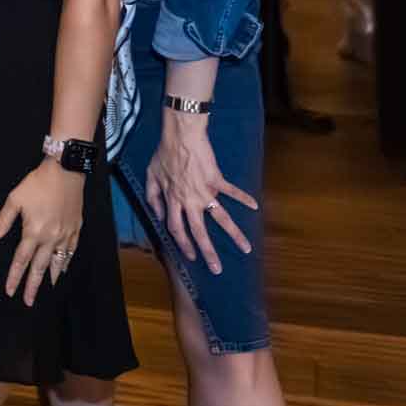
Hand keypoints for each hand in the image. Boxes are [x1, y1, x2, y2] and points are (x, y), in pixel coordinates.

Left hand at [0, 159, 83, 305]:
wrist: (66, 171)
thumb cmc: (38, 184)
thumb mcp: (15, 200)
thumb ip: (3, 221)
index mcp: (33, 232)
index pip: (21, 260)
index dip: (15, 277)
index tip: (10, 291)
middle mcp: (50, 238)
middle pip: (40, 267)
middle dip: (33, 286)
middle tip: (29, 301)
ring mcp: (66, 235)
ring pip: (58, 262)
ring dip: (51, 277)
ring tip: (47, 290)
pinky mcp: (76, 229)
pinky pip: (72, 251)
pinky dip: (67, 262)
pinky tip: (63, 268)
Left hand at [145, 112, 257, 274]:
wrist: (180, 137)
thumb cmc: (164, 154)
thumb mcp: (150, 176)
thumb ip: (153, 197)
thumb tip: (158, 215)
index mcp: (173, 201)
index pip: (176, 228)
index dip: (183, 243)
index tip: (192, 256)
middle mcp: (190, 200)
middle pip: (198, 231)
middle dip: (208, 252)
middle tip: (217, 269)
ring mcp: (206, 192)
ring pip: (221, 218)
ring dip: (234, 234)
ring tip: (246, 248)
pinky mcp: (217, 180)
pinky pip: (232, 191)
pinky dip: (243, 198)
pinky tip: (254, 206)